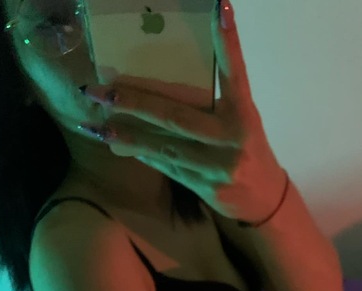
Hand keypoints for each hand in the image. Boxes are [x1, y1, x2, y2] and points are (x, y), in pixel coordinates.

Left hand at [79, 0, 285, 223]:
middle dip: (135, 101)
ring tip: (95, 124)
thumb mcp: (242, 123)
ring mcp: (218, 165)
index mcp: (244, 115)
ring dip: (127, 134)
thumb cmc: (249, 152)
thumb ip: (214, 106)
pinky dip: (142, 153)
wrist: (266, 201)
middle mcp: (231, 138)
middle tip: (100, 90)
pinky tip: (117, 144)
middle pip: (177, 116)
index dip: (227, 43)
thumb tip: (169, 84)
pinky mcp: (206, 186)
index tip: (218, 8)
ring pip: (165, 145)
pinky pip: (167, 166)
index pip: (234, 74)